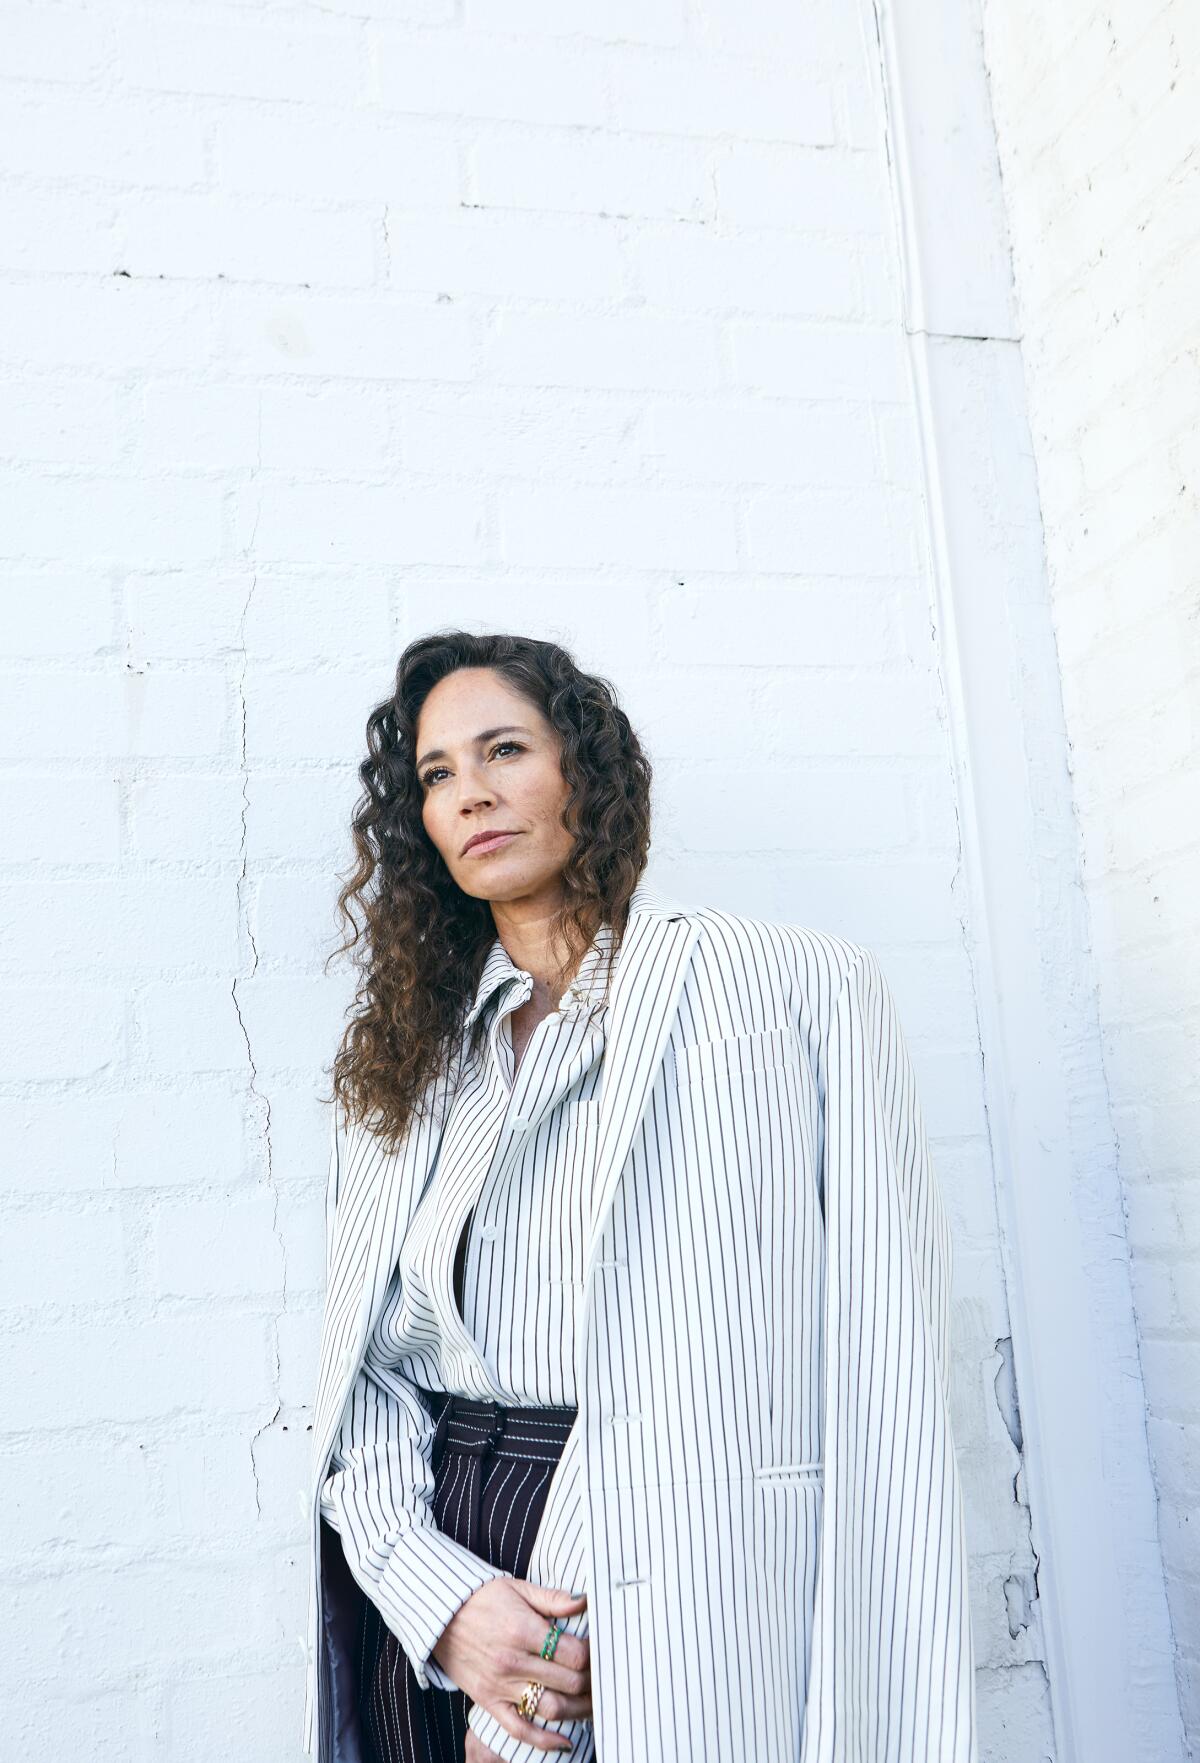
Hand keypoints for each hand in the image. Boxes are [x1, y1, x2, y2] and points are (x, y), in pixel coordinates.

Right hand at [431, 1577, 590, 1753]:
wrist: (440, 1615)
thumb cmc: (482, 1598)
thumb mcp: (518, 1588)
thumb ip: (554, 1599)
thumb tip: (586, 1602)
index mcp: (523, 1630)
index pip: (573, 1653)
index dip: (594, 1655)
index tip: (601, 1652)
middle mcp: (513, 1661)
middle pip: (568, 1683)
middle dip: (592, 1683)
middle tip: (603, 1678)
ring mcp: (500, 1685)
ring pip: (551, 1709)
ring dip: (578, 1712)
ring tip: (592, 1706)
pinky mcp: (488, 1702)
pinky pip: (519, 1729)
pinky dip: (544, 1741)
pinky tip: (565, 1742)